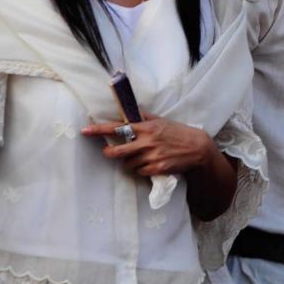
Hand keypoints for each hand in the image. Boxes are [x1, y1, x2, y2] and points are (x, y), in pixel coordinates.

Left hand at [83, 114, 218, 177]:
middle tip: (109, 152)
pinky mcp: (157, 168)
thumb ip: (144, 118)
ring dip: (129, 162)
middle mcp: (147, 142)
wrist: (197, 148)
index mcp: (146, 128)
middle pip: (117, 151)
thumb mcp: (162, 121)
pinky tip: (148, 165)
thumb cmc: (178, 132)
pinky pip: (139, 172)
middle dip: (110, 153)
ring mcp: (152, 156)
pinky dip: (140, 170)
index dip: (99, 130)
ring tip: (138, 158)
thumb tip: (131, 112)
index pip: (118, 128)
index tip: (85, 131)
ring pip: (128, 164)